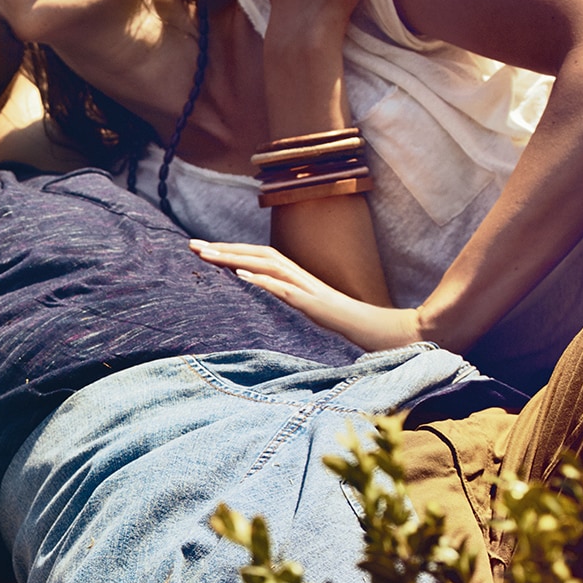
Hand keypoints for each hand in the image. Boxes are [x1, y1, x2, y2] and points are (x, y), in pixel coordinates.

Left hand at [190, 238, 428, 350]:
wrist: (391, 337)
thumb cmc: (353, 329)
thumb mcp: (314, 316)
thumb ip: (293, 305)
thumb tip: (267, 300)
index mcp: (300, 281)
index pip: (261, 258)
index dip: (233, 252)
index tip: (203, 250)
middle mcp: (303, 279)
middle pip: (259, 255)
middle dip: (224, 249)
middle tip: (191, 246)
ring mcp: (310, 291)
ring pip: (268, 266)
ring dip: (235, 258)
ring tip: (206, 255)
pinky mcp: (318, 306)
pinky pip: (287, 290)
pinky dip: (262, 281)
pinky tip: (240, 276)